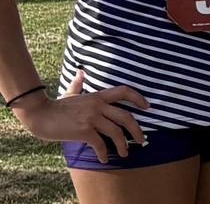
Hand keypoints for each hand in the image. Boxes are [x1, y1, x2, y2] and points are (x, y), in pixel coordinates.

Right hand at [14, 71, 149, 163]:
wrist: (40, 115)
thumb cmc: (55, 106)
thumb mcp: (70, 94)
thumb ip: (78, 84)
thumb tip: (80, 72)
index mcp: (97, 96)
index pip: (124, 92)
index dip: (138, 98)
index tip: (147, 107)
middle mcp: (98, 106)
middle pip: (126, 117)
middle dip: (137, 130)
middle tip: (142, 140)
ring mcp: (92, 118)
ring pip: (116, 132)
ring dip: (123, 145)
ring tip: (125, 153)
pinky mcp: (84, 131)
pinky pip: (100, 144)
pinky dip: (103, 153)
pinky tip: (104, 159)